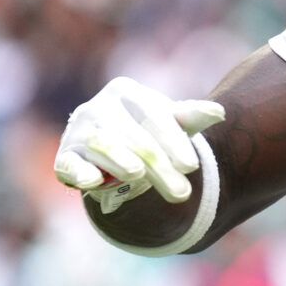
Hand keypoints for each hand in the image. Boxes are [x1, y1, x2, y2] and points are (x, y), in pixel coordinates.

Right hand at [54, 77, 224, 213]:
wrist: (113, 143)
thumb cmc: (148, 130)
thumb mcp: (170, 122)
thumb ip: (191, 117)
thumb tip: (219, 112)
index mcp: (126, 92)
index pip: (154, 118)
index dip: (173, 143)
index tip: (192, 166)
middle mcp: (98, 107)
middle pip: (134, 138)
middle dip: (159, 166)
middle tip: (182, 193)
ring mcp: (79, 131)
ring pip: (103, 146)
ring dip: (121, 161)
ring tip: (138, 174)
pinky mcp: (66, 156)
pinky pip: (69, 164)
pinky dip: (78, 172)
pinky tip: (92, 182)